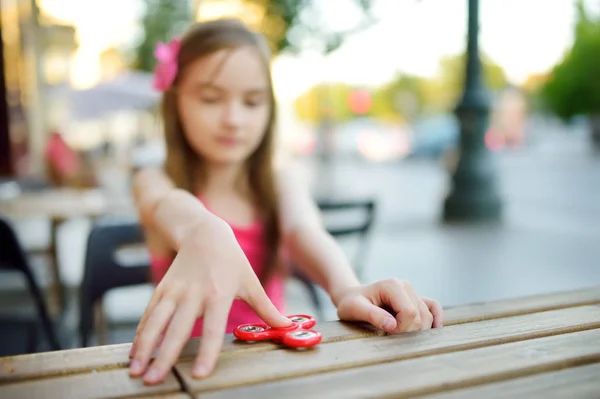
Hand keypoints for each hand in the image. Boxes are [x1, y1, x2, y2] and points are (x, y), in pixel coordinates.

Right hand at [128, 218, 290, 384]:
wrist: (205, 233)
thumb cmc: (232, 262)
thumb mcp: (251, 283)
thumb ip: (267, 309)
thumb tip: (288, 327)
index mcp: (218, 295)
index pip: (212, 328)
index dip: (207, 351)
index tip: (200, 373)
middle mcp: (193, 293)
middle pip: (177, 328)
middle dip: (164, 356)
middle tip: (153, 380)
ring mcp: (175, 290)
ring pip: (156, 321)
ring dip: (144, 347)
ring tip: (135, 370)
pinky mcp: (162, 288)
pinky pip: (149, 314)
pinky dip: (141, 333)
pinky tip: (133, 351)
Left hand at [334, 279, 443, 333]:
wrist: (351, 297)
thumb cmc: (350, 303)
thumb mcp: (355, 309)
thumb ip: (373, 316)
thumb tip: (393, 326)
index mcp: (392, 286)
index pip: (410, 313)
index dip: (401, 328)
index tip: (386, 332)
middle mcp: (406, 286)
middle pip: (420, 316)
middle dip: (408, 331)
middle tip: (390, 333)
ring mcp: (412, 291)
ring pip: (427, 316)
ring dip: (417, 329)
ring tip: (399, 332)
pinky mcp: (415, 298)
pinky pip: (434, 306)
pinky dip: (436, 318)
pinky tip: (435, 329)